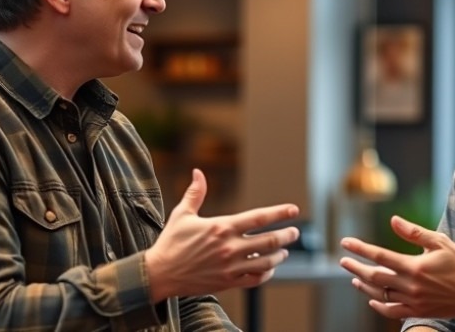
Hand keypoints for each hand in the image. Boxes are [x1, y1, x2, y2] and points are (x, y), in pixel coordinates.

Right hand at [145, 169, 299, 300]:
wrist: (159, 273)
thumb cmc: (171, 242)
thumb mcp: (182, 215)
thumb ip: (195, 193)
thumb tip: (198, 172)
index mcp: (221, 227)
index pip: (259, 217)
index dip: (279, 212)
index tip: (294, 210)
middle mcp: (229, 247)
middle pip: (268, 241)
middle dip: (286, 236)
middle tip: (295, 232)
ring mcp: (230, 267)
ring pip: (265, 262)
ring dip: (279, 255)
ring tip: (284, 251)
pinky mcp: (227, 282)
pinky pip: (254, 279)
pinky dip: (265, 274)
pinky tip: (269, 268)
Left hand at [339, 215, 454, 319]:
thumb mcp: (440, 242)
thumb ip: (414, 232)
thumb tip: (393, 220)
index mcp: (415, 266)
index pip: (379, 256)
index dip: (360, 248)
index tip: (345, 242)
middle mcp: (411, 285)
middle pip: (374, 276)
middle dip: (356, 268)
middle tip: (342, 261)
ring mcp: (414, 301)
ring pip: (381, 294)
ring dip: (364, 286)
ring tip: (354, 277)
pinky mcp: (418, 311)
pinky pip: (392, 312)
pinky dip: (379, 306)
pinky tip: (371, 299)